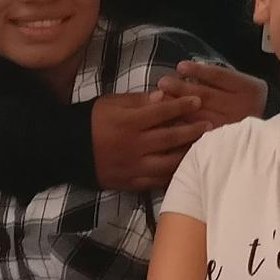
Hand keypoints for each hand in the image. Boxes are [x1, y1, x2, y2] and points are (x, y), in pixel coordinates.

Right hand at [91, 91, 207, 193]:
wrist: (68, 149)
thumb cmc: (92, 120)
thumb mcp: (111, 103)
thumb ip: (138, 101)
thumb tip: (163, 95)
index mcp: (130, 122)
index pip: (163, 112)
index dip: (182, 105)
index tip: (198, 100)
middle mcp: (135, 145)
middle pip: (171, 137)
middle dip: (193, 130)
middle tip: (211, 125)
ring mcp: (135, 167)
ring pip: (169, 163)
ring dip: (188, 155)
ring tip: (203, 148)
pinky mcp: (132, 183)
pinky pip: (157, 181)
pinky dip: (173, 175)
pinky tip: (185, 169)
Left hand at [160, 61, 265, 130]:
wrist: (273, 136)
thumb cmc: (248, 103)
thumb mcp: (243, 84)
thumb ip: (220, 77)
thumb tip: (184, 68)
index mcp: (248, 89)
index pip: (221, 77)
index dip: (200, 71)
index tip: (180, 66)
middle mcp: (240, 108)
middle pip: (207, 96)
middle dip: (183, 88)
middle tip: (163, 82)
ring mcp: (231, 128)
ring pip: (201, 115)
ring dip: (178, 106)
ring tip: (160, 97)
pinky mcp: (223, 144)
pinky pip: (200, 135)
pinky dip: (183, 127)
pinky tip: (168, 121)